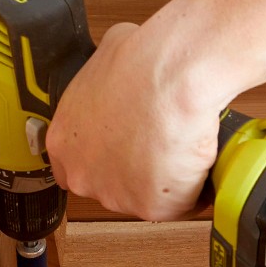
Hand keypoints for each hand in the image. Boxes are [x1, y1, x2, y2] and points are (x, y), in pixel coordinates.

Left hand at [43, 21, 224, 221]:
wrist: (172, 76)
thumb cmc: (142, 62)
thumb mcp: (107, 58)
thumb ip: (105, 82)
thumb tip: (122, 71)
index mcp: (64, 140)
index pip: (77, 163)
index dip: (107, 154)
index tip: (127, 146)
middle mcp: (83, 173)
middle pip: (111, 184)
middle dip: (136, 170)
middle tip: (161, 145)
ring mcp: (116, 195)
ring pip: (146, 195)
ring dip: (166, 178)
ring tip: (184, 145)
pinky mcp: (152, 208)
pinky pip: (181, 204)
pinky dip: (195, 185)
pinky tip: (201, 157)